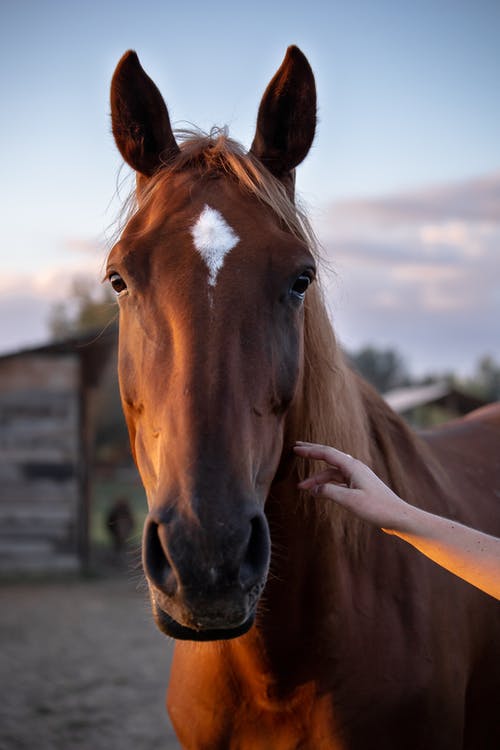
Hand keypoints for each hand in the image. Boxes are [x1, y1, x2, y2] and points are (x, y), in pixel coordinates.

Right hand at [294, 442, 411, 530]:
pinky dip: (326, 484)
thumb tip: (314, 489)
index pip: (327, 453)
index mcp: (352, 466)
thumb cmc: (377, 508)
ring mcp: (357, 476)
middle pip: (329, 457)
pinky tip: (319, 491)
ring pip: (332, 472)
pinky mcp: (359, 485)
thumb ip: (329, 492)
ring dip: (317, 478)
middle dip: (312, 453)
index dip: (310, 451)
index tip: (295, 448)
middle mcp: (354, 467)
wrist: (398, 516)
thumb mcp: (350, 500)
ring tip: (302, 487)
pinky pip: (338, 480)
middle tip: (296, 449)